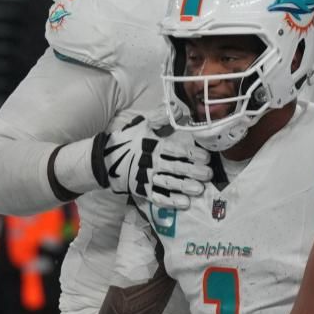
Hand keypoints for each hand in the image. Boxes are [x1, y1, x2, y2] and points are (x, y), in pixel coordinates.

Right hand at [93, 114, 211, 208]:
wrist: (106, 159)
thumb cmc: (130, 140)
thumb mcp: (143, 124)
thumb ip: (161, 117)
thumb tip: (178, 109)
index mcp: (154, 146)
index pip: (175, 150)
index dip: (191, 154)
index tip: (206, 157)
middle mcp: (151, 163)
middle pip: (175, 168)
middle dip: (192, 171)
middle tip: (208, 174)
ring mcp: (146, 178)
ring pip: (168, 183)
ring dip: (184, 187)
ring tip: (199, 189)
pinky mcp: (142, 190)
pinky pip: (157, 197)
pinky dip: (170, 201)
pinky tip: (184, 203)